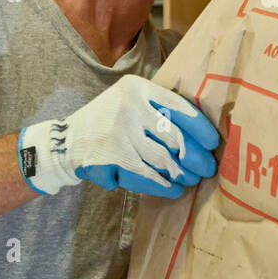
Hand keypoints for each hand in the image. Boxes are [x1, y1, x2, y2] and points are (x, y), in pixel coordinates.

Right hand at [18, 73, 219, 197]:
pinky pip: (145, 176)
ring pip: (162, 160)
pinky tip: (173, 190)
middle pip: (173, 137)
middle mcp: (129, 107)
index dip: (200, 127)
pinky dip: (162, 186)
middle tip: (207, 168)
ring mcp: (118, 133)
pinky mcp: (110, 158)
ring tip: (190, 180)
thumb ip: (158, 108)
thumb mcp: (130, 100)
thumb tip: (201, 134)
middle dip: (195, 156)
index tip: (213, 143)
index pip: (178, 107)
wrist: (65, 140)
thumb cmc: (108, 120)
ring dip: (180, 174)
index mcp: (138, 88)